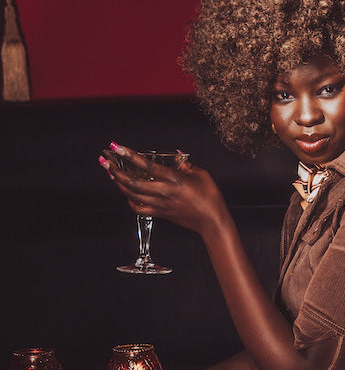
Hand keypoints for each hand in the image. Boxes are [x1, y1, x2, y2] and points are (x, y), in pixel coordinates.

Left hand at [99, 144, 227, 238]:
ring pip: (132, 194)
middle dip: (115, 170)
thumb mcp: (201, 175)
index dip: (130, 155)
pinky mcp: (160, 214)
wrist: (212, 222)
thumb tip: (177, 157)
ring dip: (119, 183)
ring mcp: (161, 204)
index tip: (117, 147)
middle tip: (106, 160)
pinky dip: (129, 200)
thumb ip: (186, 165)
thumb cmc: (210, 199)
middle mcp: (164, 192)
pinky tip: (127, 193)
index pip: (147, 166)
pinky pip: (139, 207)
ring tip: (111, 173)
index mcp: (175, 180)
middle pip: (133, 182)